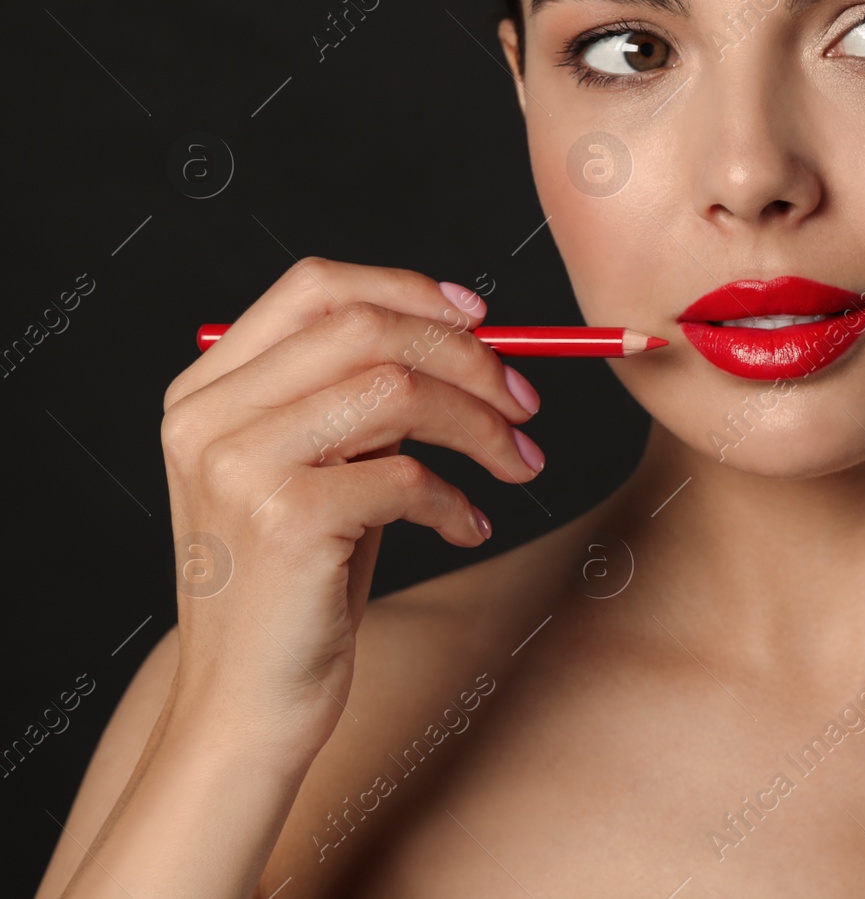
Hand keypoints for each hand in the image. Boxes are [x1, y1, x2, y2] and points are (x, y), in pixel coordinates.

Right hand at [157, 258, 542, 756]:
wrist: (245, 707)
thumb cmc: (297, 588)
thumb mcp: (319, 473)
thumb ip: (359, 402)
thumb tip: (466, 339)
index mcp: (207, 390)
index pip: (313, 287)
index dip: (408, 288)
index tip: (482, 319)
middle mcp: (209, 416)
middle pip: (365, 328)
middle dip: (468, 358)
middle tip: (525, 403)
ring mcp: (239, 465)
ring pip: (396, 389)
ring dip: (480, 425)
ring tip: (519, 464)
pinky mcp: (283, 520)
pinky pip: (407, 476)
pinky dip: (458, 500)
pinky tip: (469, 528)